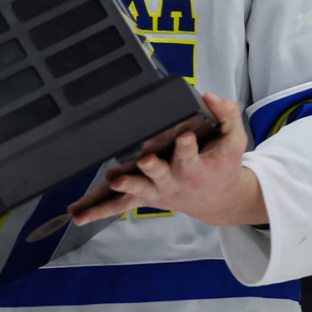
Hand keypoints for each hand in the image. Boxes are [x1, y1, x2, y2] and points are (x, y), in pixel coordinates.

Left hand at [72, 93, 267, 227]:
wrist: (218, 201)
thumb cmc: (223, 166)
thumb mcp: (234, 141)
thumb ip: (227, 116)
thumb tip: (211, 96)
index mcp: (196, 168)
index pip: (191, 155)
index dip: (188, 146)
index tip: (186, 135)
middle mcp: (174, 181)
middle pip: (161, 174)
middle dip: (153, 168)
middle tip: (146, 160)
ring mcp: (156, 191)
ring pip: (137, 191)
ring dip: (125, 187)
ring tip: (114, 181)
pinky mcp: (143, 196)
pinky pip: (119, 205)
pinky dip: (98, 210)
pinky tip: (77, 215)